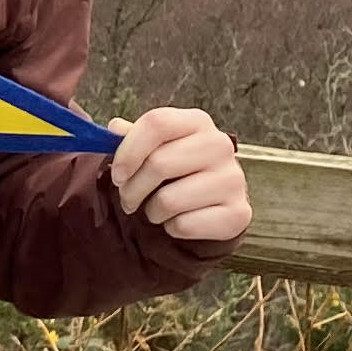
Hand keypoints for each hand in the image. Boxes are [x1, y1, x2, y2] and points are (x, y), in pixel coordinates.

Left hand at [110, 109, 250, 246]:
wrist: (214, 204)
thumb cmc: (177, 171)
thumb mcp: (156, 148)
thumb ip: (133, 137)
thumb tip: (114, 128)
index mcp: (197, 122)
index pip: (157, 123)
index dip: (128, 150)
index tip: (117, 174)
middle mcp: (220, 145)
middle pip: (159, 163)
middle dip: (131, 189)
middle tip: (128, 199)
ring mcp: (233, 179)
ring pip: (168, 200)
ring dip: (151, 211)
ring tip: (155, 209)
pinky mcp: (237, 213)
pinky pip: (184, 225)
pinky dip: (172, 228)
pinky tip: (179, 220)